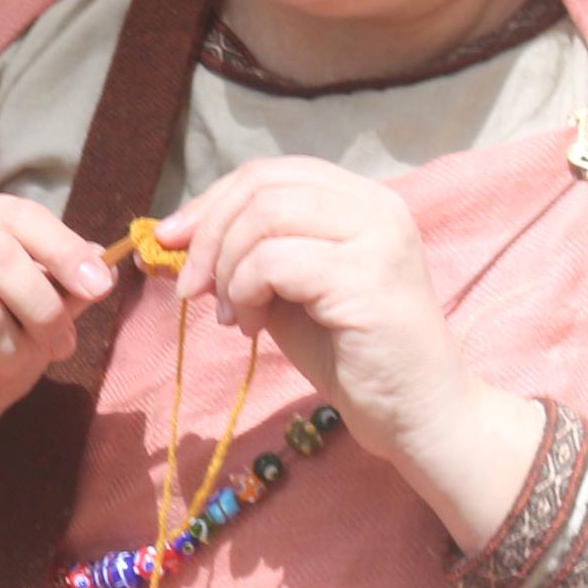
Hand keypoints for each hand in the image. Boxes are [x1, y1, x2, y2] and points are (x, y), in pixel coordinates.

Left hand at [162, 157, 543, 546]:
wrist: (416, 415)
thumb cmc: (350, 354)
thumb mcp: (285, 290)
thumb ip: (245, 255)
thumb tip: (173, 234)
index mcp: (361, 200)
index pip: (269, 172)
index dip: (211, 200)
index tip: (171, 239)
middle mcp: (377, 207)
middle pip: (261, 186)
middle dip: (208, 234)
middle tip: (192, 288)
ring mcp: (378, 239)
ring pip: (263, 218)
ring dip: (226, 269)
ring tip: (232, 315)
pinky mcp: (368, 279)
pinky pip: (274, 262)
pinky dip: (244, 292)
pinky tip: (251, 327)